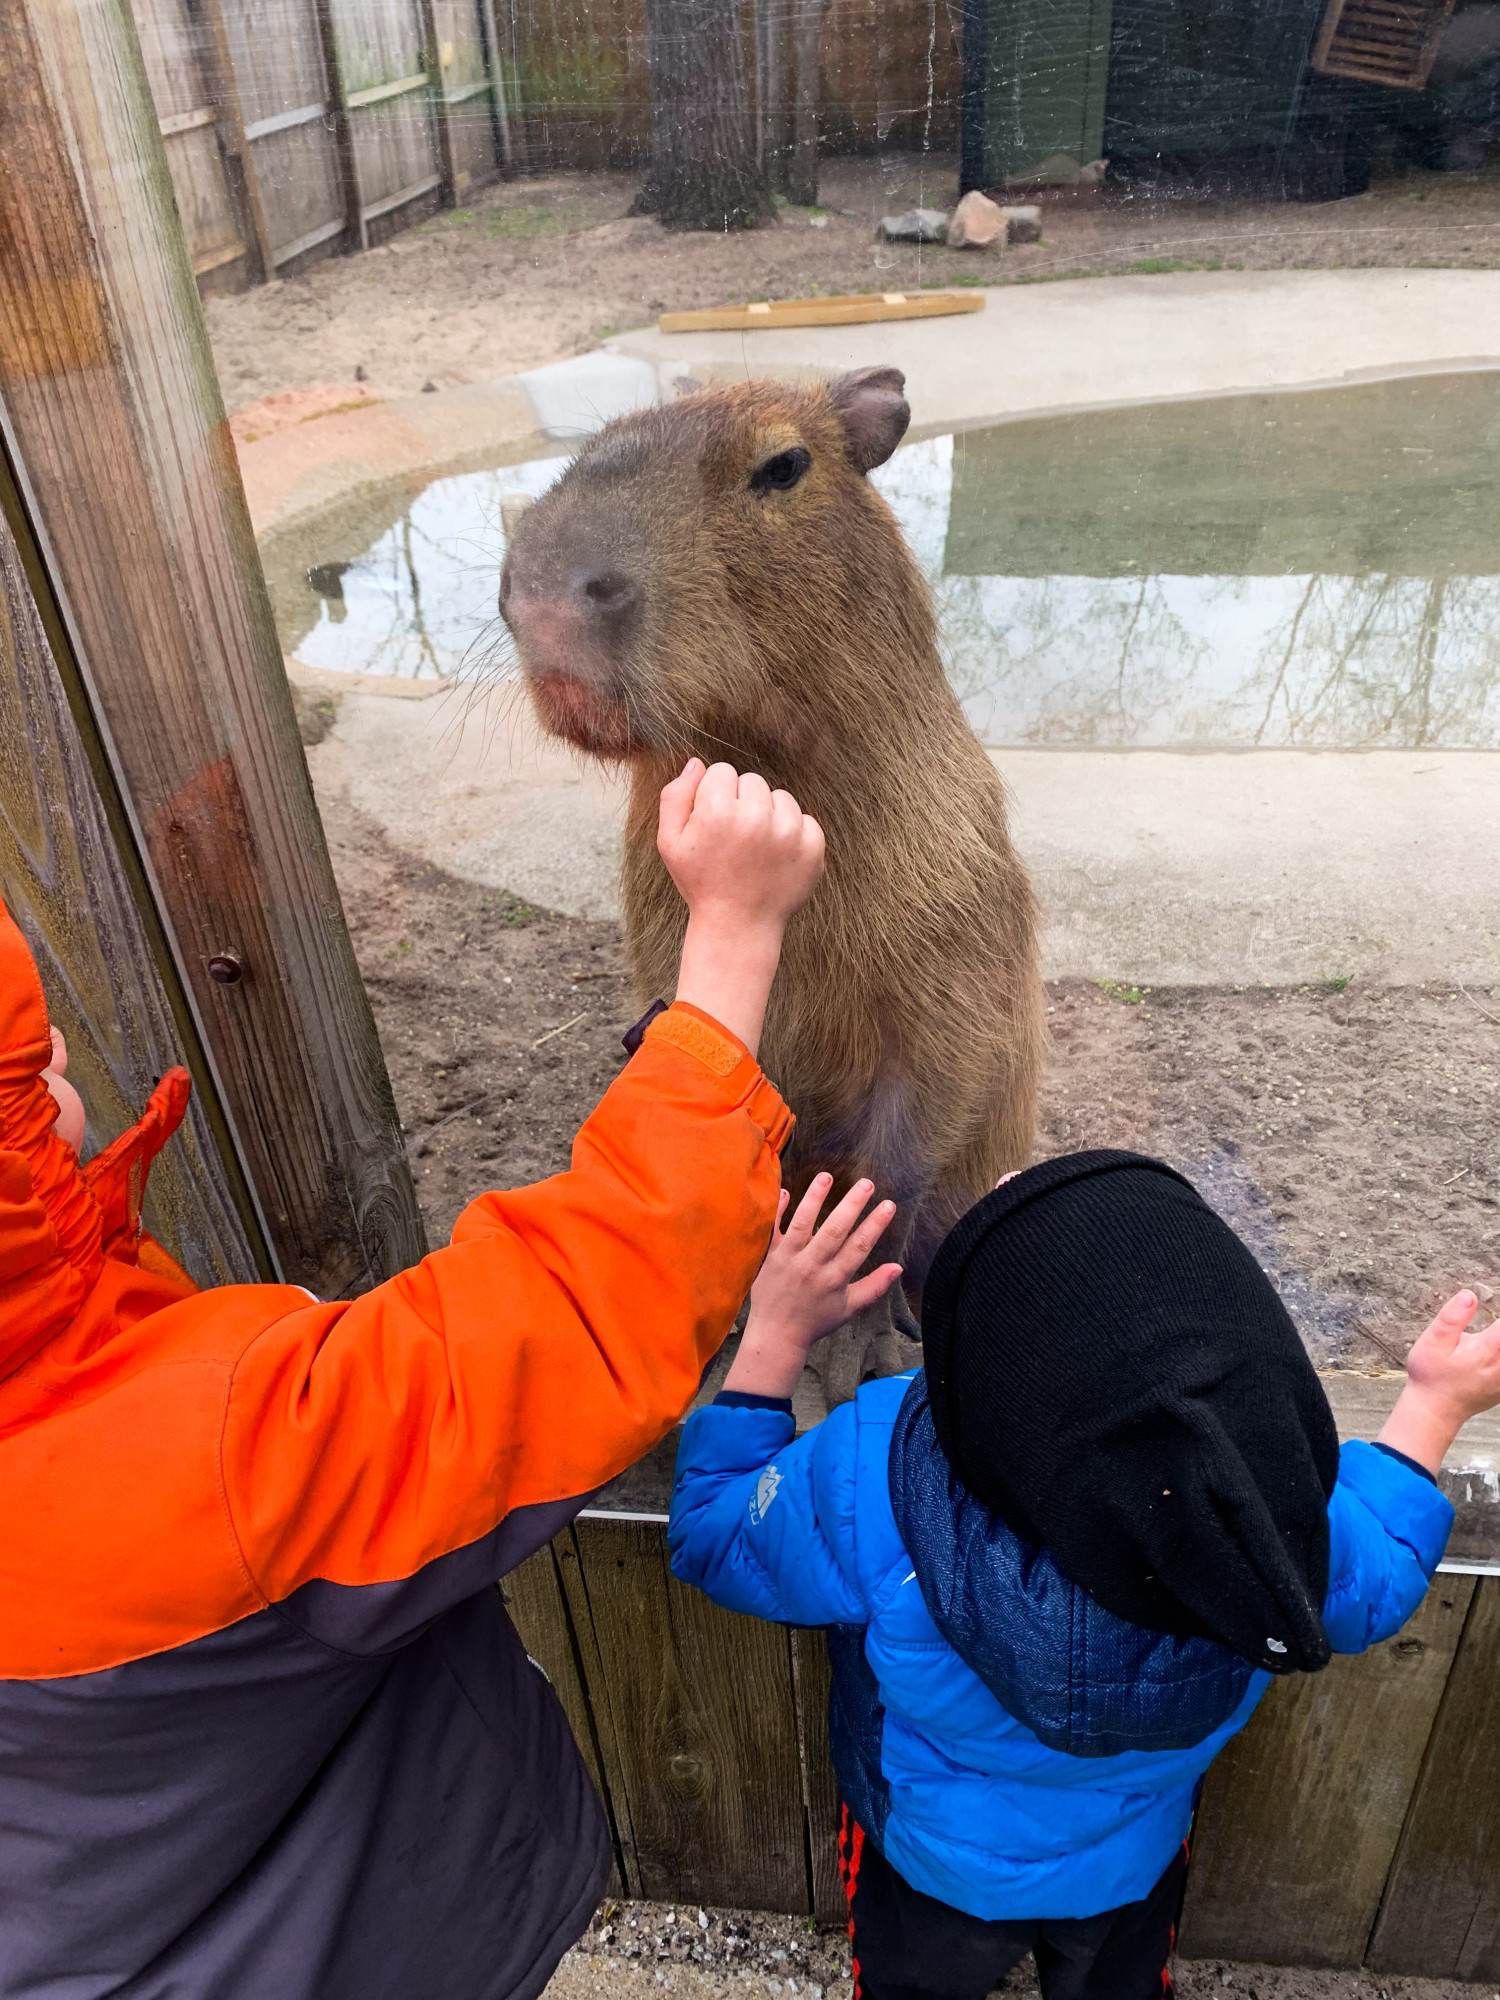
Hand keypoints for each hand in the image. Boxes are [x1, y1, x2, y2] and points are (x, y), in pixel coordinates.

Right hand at [658, 759, 824, 1055]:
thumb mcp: (670, 842)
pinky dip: (792, 833)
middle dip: (741, 802)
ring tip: (755, 848)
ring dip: (768, 814)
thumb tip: (698, 763)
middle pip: (752, 781)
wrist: (738, 926)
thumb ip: (675, 797)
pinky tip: (775, 857)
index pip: (722, 772)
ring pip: (780, 797)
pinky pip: (804, 818)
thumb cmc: (700, 882)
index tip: (713, 824)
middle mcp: (757, 817)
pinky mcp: (813, 847)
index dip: (713, 797)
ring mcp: (789, 832)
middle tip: (734, 840)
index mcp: (719, 811)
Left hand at [722, 1176, 902, 1399]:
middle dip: (851, 1205)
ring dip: (814, 1199)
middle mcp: (812, 1266)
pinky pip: (771, 1230)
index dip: (875, 1225)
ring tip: (826, 1176)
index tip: (888, 1204)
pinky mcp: (768, 1257)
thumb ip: (874, 1287)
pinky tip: (785, 1190)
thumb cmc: (816, 1321)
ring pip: (801, 1225)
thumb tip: (898, 1267)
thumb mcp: (849, 1308)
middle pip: (833, 1231)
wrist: (776, 1335)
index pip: (858, 1247)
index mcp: (834, 1279)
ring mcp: (788, 1260)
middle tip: (866, 1183)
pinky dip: (777, 1211)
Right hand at [1377, 1290, 1499, 1474]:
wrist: (1433, 1411)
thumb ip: (1452, 1318)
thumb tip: (1468, 1295)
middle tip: (1493, 1326)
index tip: (1496, 1296)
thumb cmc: (1430, 1377)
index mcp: (1488, 1350)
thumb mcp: (1432, 1343)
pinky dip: (1499, 1354)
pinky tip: (1491, 1349)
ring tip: (1492, 1336)